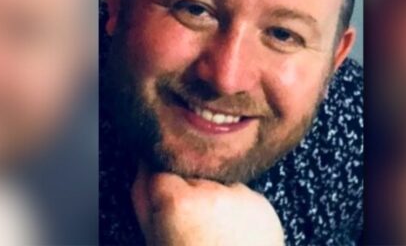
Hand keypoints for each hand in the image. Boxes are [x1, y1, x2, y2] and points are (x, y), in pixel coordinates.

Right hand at [131, 164, 283, 245]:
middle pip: (191, 177)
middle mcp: (213, 192)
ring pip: (218, 184)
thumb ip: (144, 201)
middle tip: (191, 231)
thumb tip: (143, 166)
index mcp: (179, 203)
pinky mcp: (262, 204)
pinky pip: (242, 197)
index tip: (165, 211)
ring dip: (214, 201)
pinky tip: (234, 236)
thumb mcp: (156, 242)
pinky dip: (237, 210)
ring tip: (214, 236)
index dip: (162, 195)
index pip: (160, 174)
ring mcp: (241, 196)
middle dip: (188, 195)